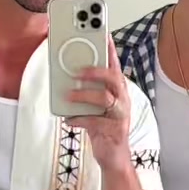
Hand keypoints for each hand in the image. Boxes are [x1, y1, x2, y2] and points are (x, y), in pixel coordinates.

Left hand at [66, 38, 131, 170]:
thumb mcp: (96, 104)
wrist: (114, 155)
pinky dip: (79, 119)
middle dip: (95, 70)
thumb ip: (87, 90)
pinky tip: (69, 119)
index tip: (103, 34)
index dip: (110, 49)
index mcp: (118, 89)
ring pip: (105, 98)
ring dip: (84, 95)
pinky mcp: (113, 130)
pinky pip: (95, 121)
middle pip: (113, 78)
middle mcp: (122, 99)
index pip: (115, 65)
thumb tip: (66, 77)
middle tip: (77, 71)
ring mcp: (119, 114)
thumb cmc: (104, 125)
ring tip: (68, 96)